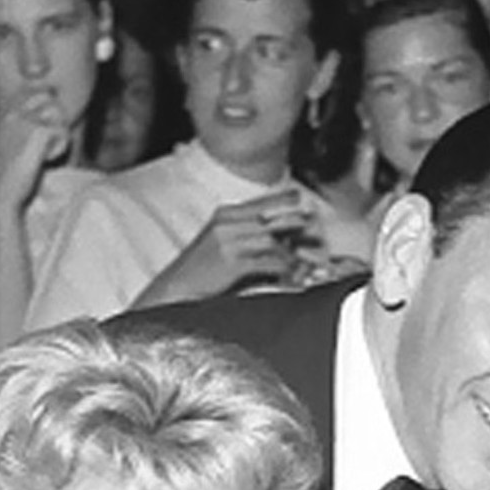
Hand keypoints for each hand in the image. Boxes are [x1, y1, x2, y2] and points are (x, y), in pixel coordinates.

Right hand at [0, 88, 72, 209]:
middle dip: (54, 116)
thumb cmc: (6, 178)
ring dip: (58, 132)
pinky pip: (63, 131)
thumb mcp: (5, 146)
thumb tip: (40, 123)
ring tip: (47, 152)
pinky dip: (60, 147)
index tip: (45, 128)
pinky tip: (46, 160)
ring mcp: (24, 119)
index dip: (44, 104)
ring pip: (57, 112)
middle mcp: (12, 111)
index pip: (30, 91)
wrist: (0, 195)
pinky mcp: (38, 131)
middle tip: (50, 140)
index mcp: (2, 114)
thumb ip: (16, 129)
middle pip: (46, 95)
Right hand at [154, 190, 316, 300]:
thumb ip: (244, 234)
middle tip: (313, 224)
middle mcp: (227, 223)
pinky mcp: (232, 263)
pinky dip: (283, 268)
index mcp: (224, 214)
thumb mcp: (219, 242)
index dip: (283, 200)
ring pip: (271, 240)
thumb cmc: (200, 270)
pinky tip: (293, 273)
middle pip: (271, 217)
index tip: (302, 200)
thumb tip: (275, 236)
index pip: (261, 202)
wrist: (175, 289)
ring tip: (308, 255)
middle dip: (294, 222)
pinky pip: (267, 262)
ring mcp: (229, 242)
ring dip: (292, 249)